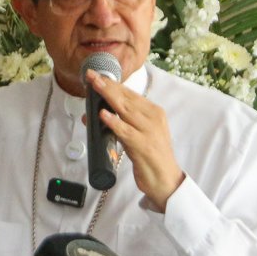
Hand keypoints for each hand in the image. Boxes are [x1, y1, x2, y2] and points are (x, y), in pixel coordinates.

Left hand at [86, 70, 184, 210]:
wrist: (165, 179)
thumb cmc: (150, 155)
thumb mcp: (138, 132)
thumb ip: (121, 121)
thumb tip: (96, 113)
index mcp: (154, 112)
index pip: (130, 94)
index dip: (113, 84)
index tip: (97, 75)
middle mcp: (153, 119)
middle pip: (126, 98)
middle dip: (107, 86)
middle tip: (91, 76)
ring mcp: (149, 132)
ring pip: (125, 110)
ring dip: (108, 96)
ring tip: (95, 86)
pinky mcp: (143, 146)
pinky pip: (125, 131)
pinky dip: (114, 122)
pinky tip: (103, 114)